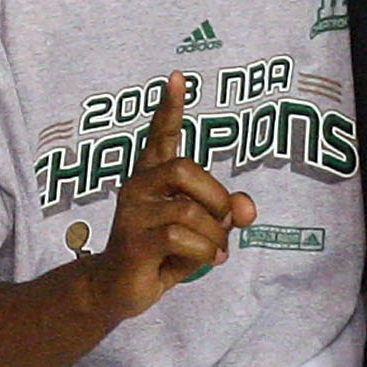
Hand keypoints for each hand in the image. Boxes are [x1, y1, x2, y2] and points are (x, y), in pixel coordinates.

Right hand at [82, 73, 254, 320]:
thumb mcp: (204, 230)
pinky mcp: (133, 241)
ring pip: (188, 210)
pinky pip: (178, 235)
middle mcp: (138, 187)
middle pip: (185, 169)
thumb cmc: (162, 254)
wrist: (120, 290)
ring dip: (214, 236)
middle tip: (224, 223)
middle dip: (216, 197)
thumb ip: (227, 214)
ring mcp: (132, 213)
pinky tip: (206, 260)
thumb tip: (246, 208)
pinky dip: (203, 251)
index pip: (161, 135)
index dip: (169, 107)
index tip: (177, 77)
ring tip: (213, 252)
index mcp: (152, 176)